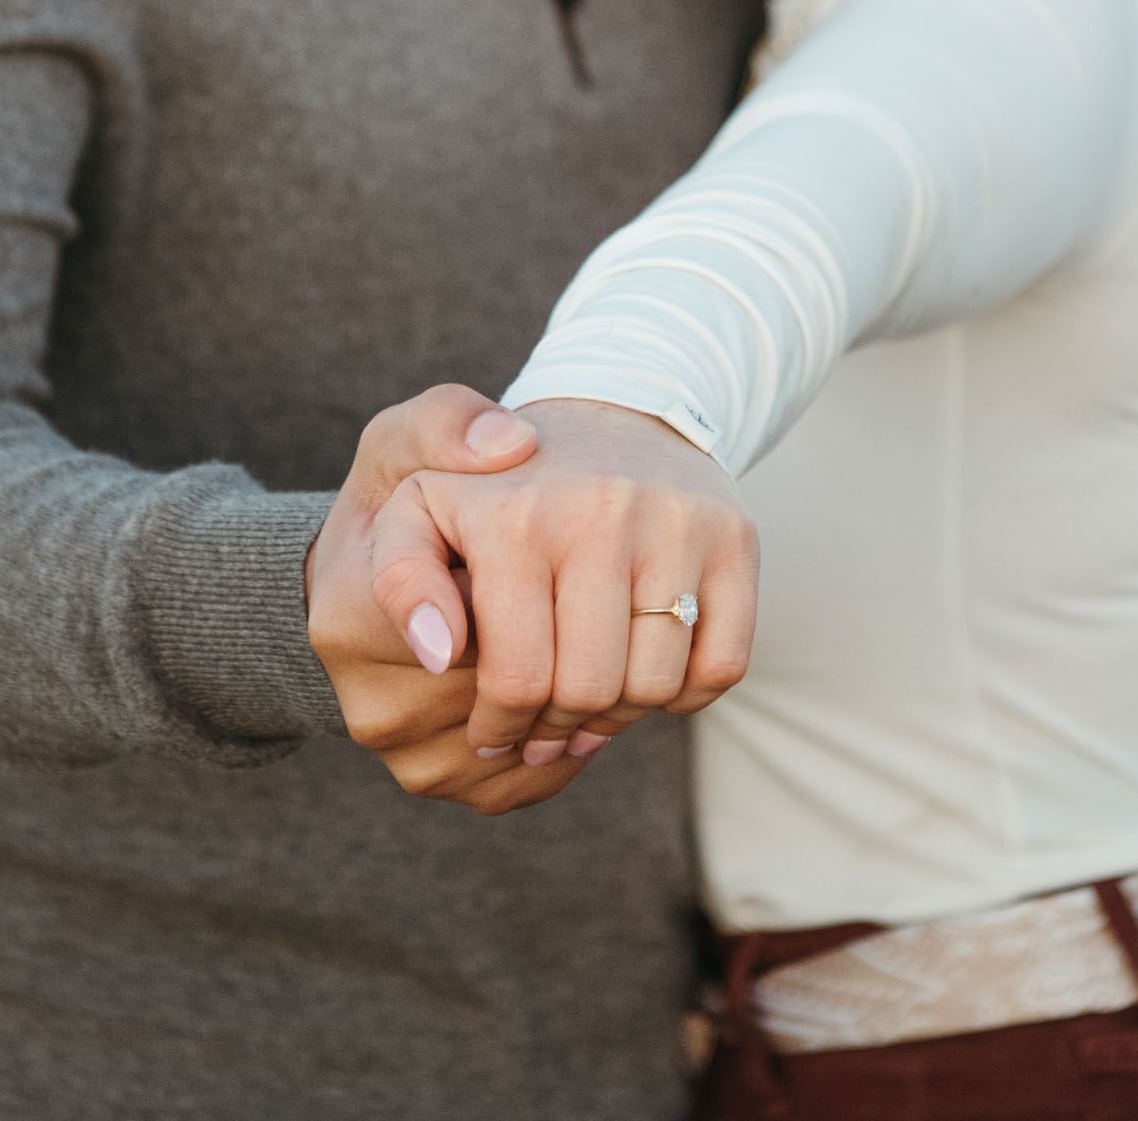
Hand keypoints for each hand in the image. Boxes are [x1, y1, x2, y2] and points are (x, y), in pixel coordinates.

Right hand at [305, 385, 593, 813]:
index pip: (445, 628)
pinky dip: (570, 740)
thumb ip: (446, 423)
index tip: (545, 588)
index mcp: (351, 612)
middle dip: (563, 647)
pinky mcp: (441, 783)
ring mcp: (406, 754)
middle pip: (504, 688)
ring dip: (579, 700)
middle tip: (600, 596)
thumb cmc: (404, 501)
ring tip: (593, 631)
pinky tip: (580, 681)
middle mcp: (370, 702)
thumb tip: (510, 443)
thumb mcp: (406, 442)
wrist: (379, 582)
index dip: (502, 610)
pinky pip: (526, 781)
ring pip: (525, 745)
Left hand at [368, 397, 758, 764]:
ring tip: (587, 695)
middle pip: (588, 692)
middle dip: (557, 728)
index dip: (501, 726)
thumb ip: (401, 577)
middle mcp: (601, 512)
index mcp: (515, 515)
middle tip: (541, 724)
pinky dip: (685, 690)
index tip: (492, 729)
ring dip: (619, 714)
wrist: (610, 408)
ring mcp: (677, 523)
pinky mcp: (735, 537)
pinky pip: (721, 666)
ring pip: (656, 688)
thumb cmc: (497, 485)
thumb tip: (438, 654)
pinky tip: (644, 663)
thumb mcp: (416, 504)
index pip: (517, 679)